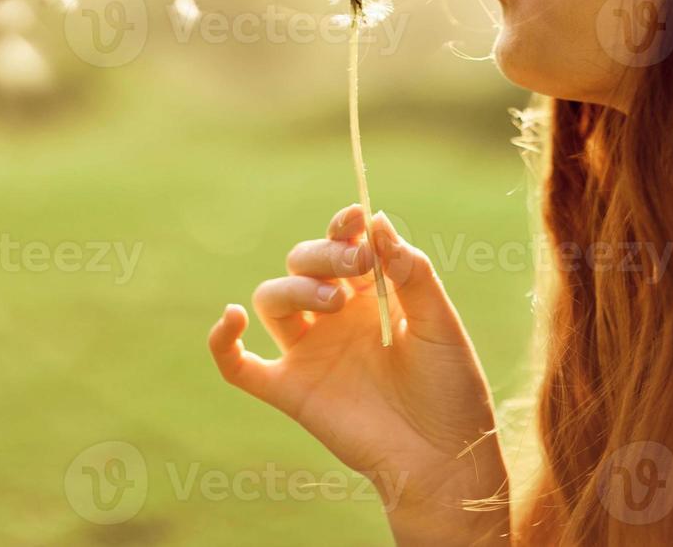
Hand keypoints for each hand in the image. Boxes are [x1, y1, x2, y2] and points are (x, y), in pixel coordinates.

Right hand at [207, 205, 508, 545]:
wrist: (443, 457)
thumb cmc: (450, 388)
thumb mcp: (439, 323)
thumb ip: (412, 274)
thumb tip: (379, 222)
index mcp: (372, 294)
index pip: (344, 245)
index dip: (344, 227)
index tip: (356, 216)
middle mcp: (336, 316)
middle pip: (304, 264)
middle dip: (324, 254)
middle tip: (357, 264)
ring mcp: (310, 352)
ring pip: (273, 299)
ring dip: (295, 288)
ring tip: (333, 302)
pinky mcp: (290, 390)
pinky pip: (239, 365)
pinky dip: (221, 342)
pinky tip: (229, 318)